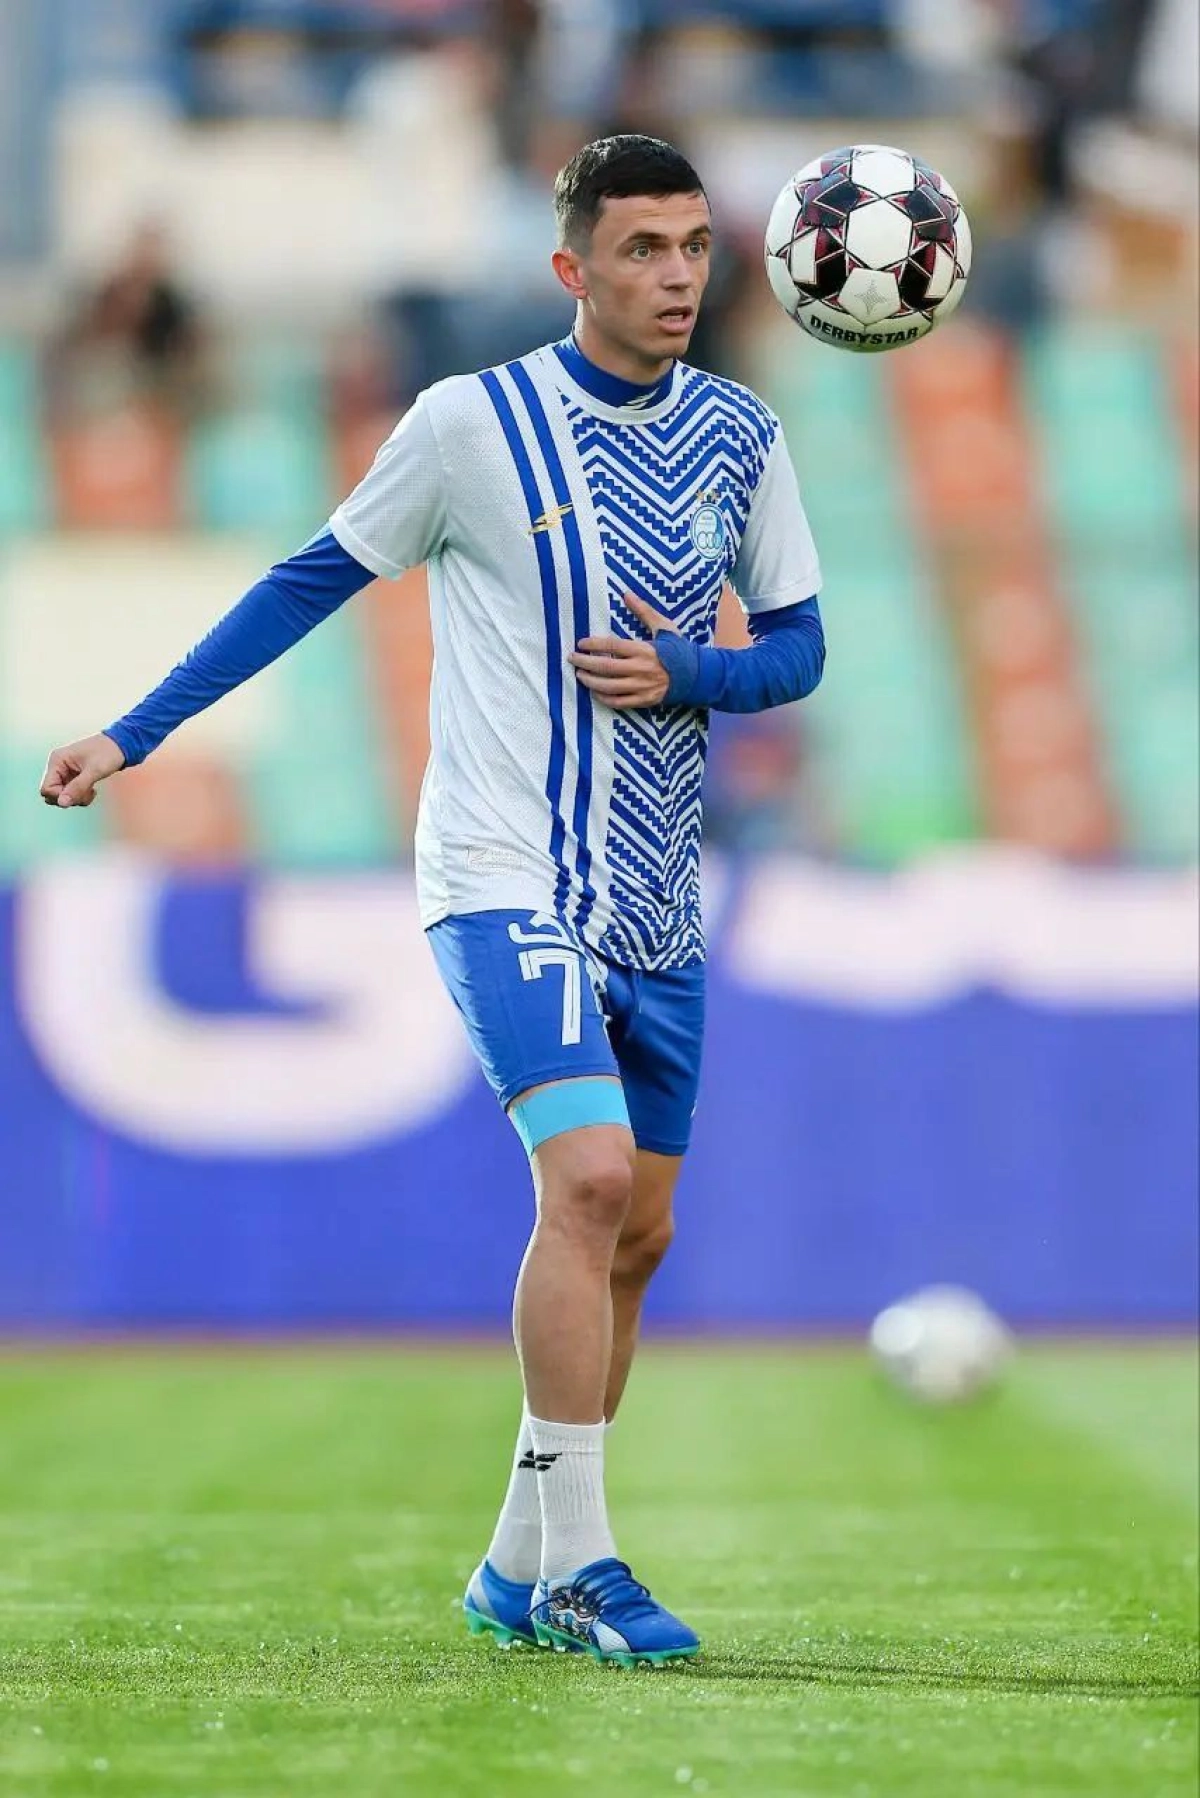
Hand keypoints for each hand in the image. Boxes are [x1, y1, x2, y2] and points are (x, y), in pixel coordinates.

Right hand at [40, 733, 126, 807]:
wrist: (122, 745)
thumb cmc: (108, 753)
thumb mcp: (94, 771)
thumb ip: (77, 787)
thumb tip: (62, 803)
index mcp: (57, 761)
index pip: (47, 788)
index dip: (60, 796)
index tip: (78, 794)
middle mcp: (58, 766)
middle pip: (53, 794)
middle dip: (69, 799)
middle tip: (86, 793)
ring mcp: (65, 772)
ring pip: (63, 796)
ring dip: (78, 798)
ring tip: (92, 791)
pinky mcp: (74, 777)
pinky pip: (72, 793)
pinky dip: (82, 796)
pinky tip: (92, 791)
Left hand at [569, 595, 679, 709]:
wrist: (698, 675)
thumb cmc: (678, 649)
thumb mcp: (663, 626)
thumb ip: (644, 611)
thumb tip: (626, 593)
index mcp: (644, 649)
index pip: (612, 646)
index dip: (593, 645)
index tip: (581, 643)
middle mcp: (641, 669)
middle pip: (606, 667)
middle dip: (585, 663)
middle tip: (572, 659)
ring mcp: (642, 687)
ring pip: (609, 687)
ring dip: (591, 682)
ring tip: (580, 676)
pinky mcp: (644, 700)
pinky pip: (619, 702)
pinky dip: (604, 699)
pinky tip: (595, 693)